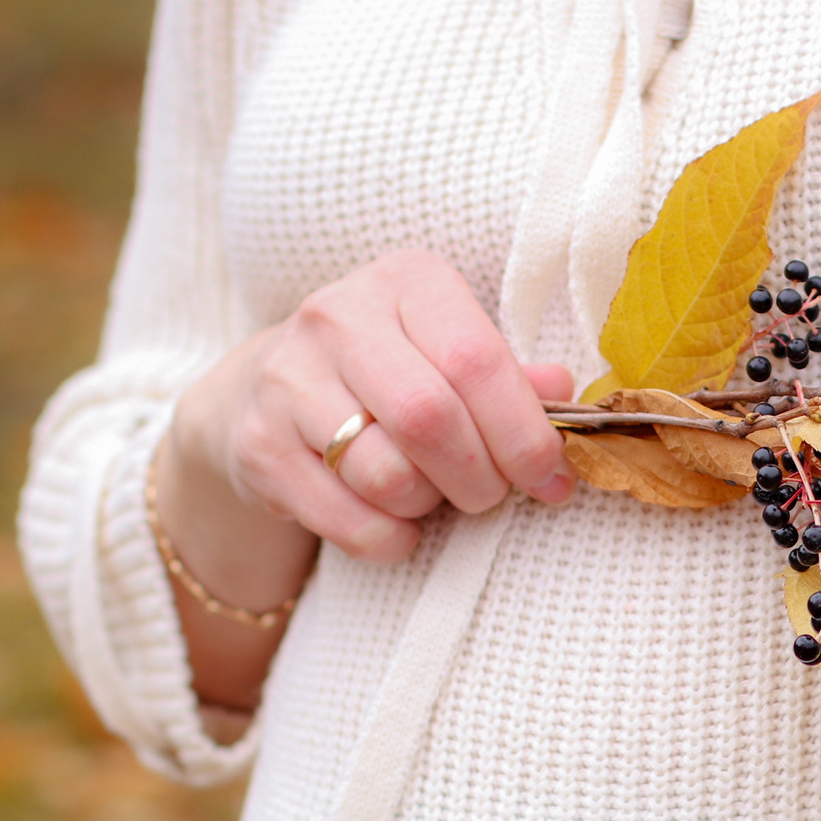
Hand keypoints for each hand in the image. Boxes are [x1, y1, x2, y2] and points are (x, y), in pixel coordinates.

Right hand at [153, 249, 577, 711]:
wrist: (270, 392)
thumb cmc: (395, 374)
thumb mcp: (455, 355)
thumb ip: (512, 377)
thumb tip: (563, 394)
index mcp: (406, 282)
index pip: (477, 360)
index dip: (525, 434)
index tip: (550, 479)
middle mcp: (337, 316)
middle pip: (430, 419)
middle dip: (480, 478)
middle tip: (490, 496)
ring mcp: (287, 379)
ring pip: (386, 475)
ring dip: (428, 506)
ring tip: (431, 496)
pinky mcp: (258, 445)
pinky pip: (347, 519)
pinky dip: (389, 539)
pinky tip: (394, 524)